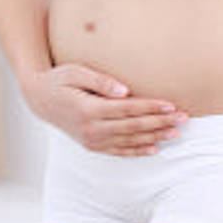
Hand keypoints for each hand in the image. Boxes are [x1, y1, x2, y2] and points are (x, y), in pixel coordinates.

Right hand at [22, 63, 187, 155]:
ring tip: (176, 132)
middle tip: (183, 119)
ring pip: (130, 140)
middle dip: (160, 122)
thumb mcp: (75, 71)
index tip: (170, 104)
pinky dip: (137, 150)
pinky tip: (153, 148)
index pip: (127, 109)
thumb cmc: (59, 79)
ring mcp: (92, 140)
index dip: (150, 107)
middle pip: (133, 126)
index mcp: (89, 109)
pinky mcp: (92, 145)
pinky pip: (119, 150)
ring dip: (155, 136)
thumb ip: (100, 81)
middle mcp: (92, 128)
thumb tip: (125, 91)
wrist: (39, 99)